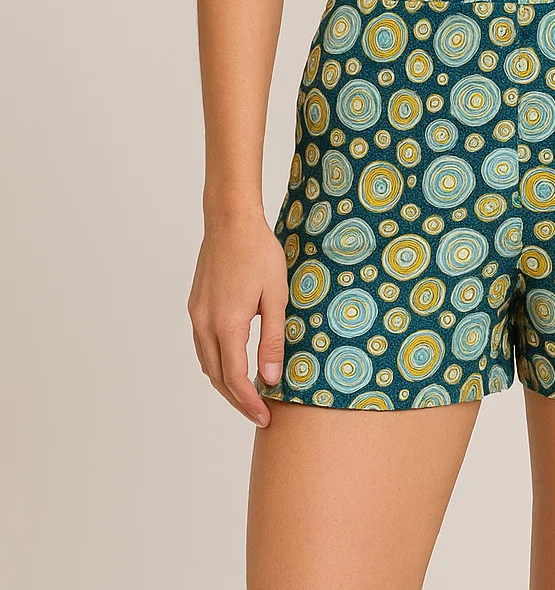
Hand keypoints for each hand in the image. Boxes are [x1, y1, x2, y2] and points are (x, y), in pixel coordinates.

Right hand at [187, 211, 287, 427]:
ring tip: (248, 393)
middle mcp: (205, 324)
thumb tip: (270, 378)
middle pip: (217, 377)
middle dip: (237, 400)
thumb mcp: (276, 296)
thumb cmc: (259, 253)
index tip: (265, 418)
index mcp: (228, 324)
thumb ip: (273, 339)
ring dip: (225, 383)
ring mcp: (196, 315)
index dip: (249, 403)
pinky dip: (216, 363)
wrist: (230, 221)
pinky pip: (202, 345)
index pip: (235, 378)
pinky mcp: (195, 306)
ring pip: (206, 363)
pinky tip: (232, 362)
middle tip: (259, 414)